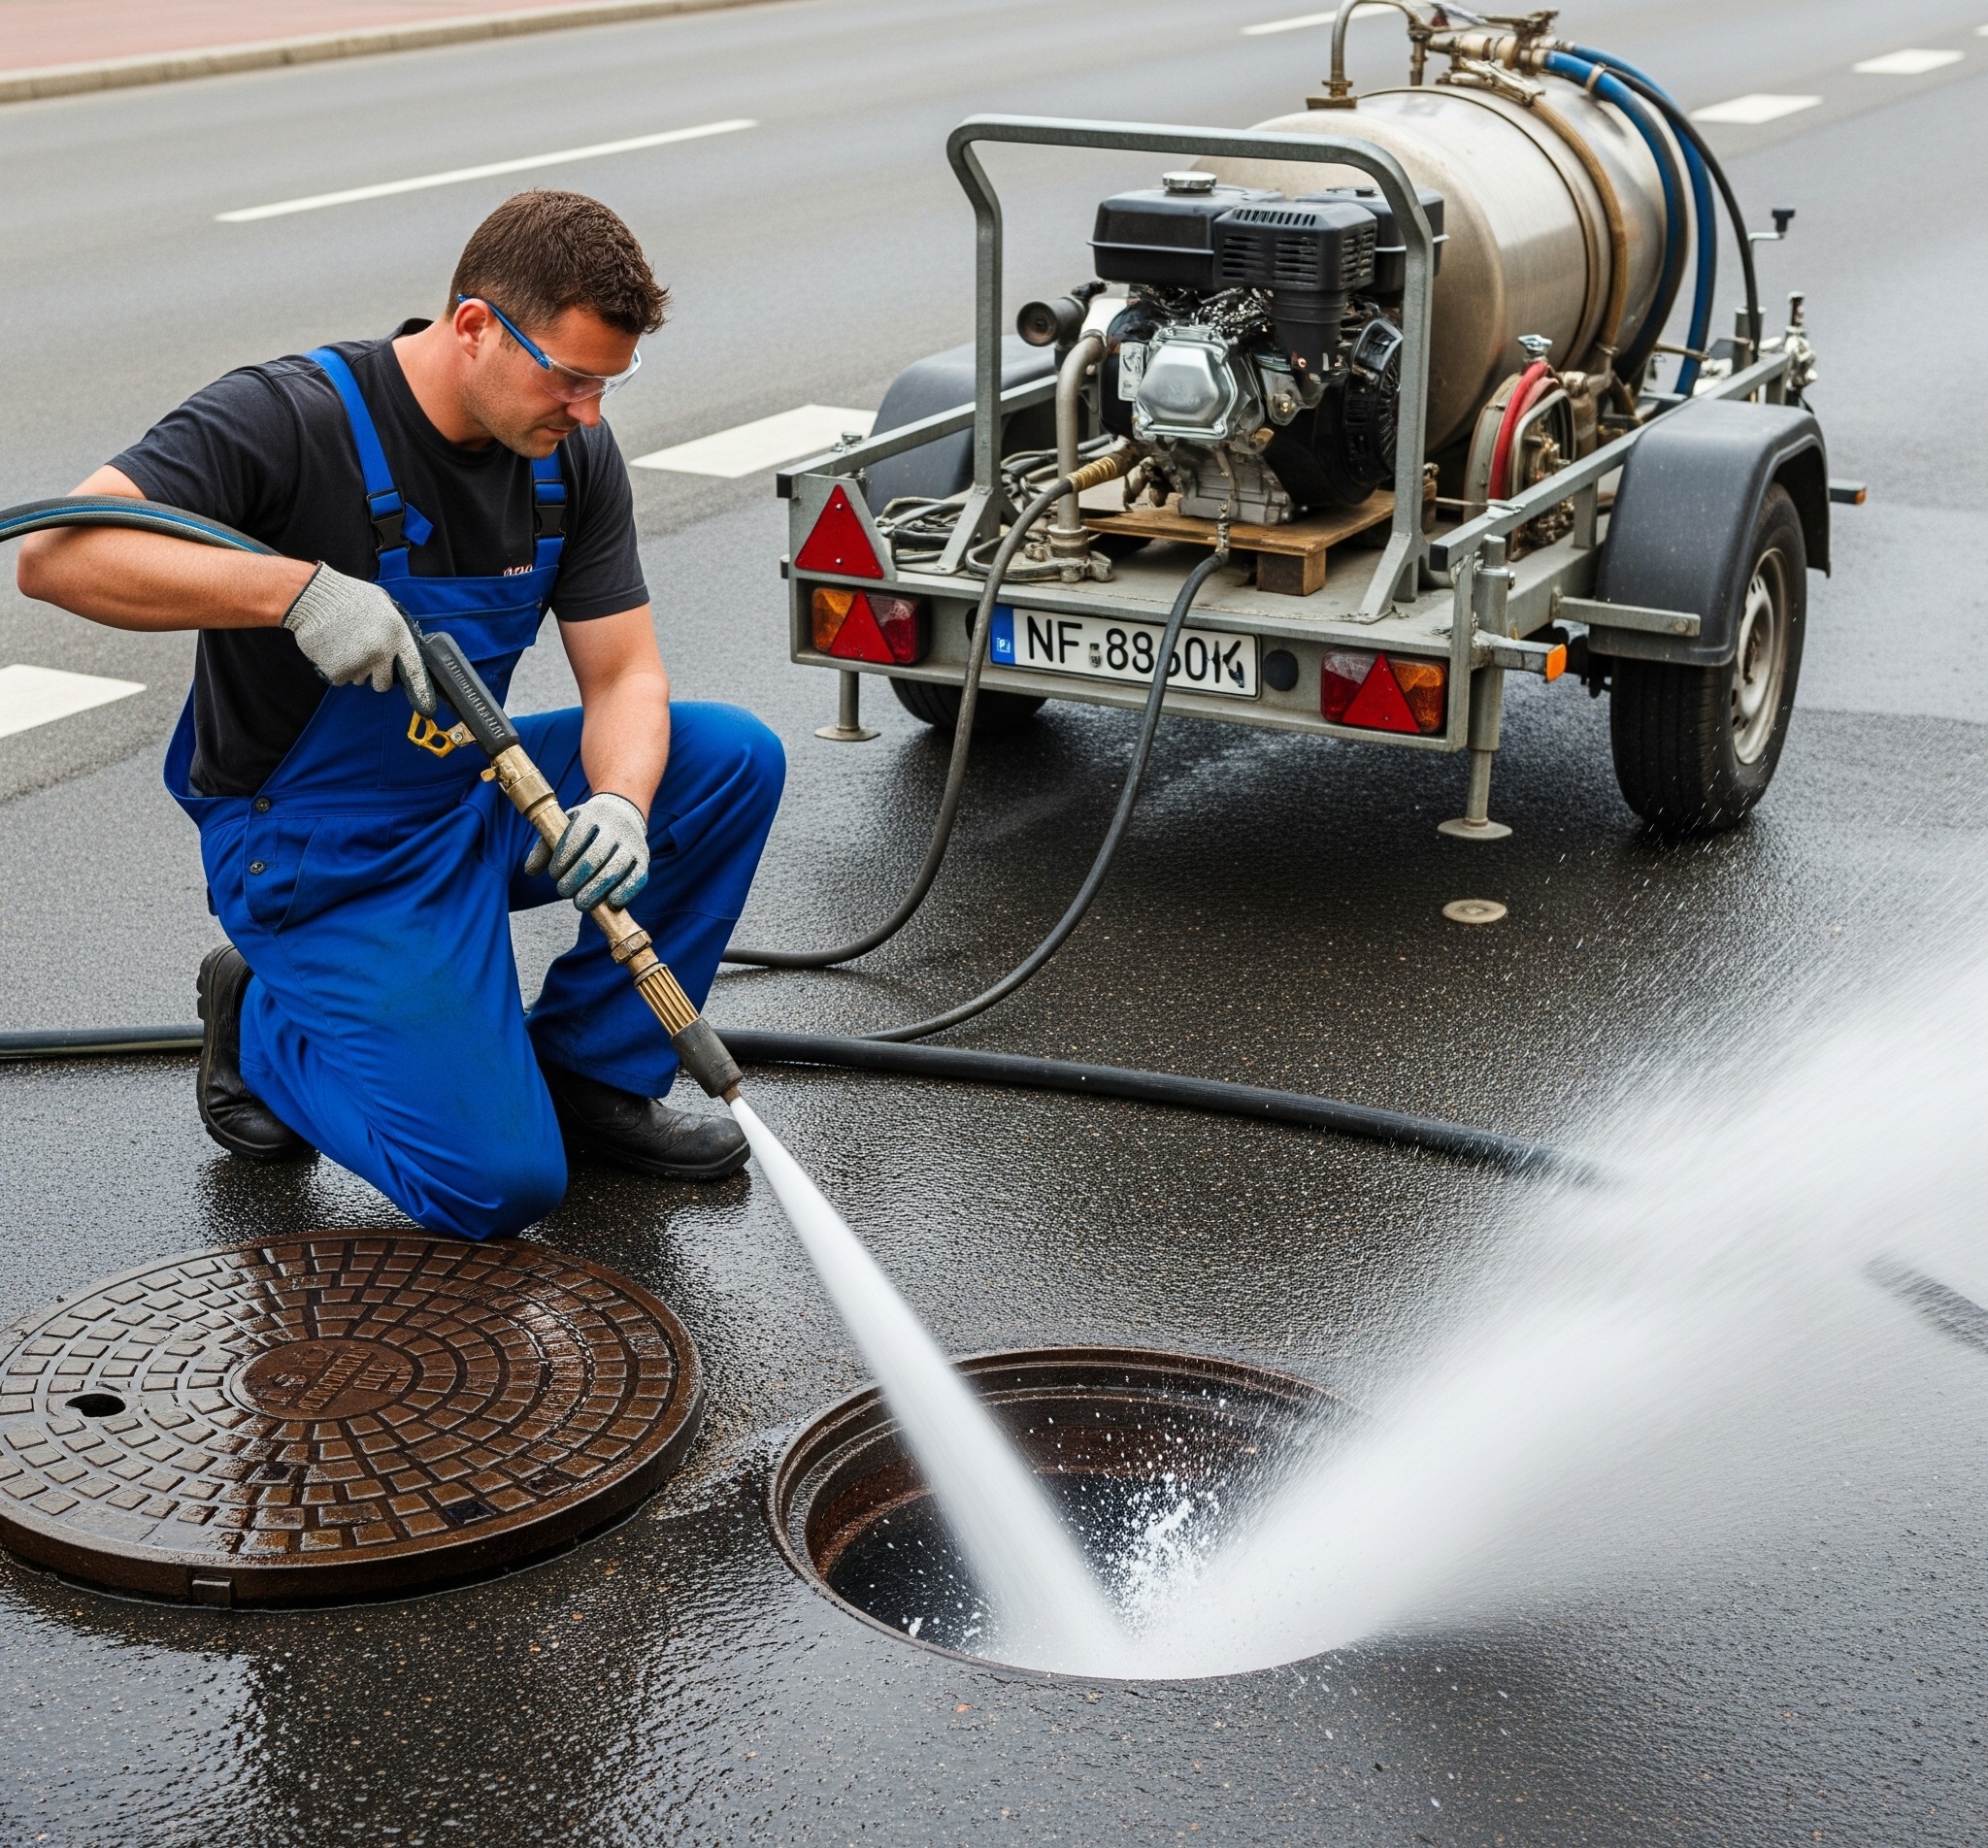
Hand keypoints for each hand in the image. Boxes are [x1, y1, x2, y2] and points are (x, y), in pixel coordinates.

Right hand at [281, 562, 433, 713]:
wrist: (313, 598)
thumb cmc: (349, 596)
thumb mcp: (382, 604)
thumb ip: (394, 627)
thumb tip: (400, 646)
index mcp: (397, 636)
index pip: (415, 670)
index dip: (420, 690)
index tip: (426, 707)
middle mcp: (382, 654)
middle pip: (383, 684)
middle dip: (375, 676)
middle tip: (364, 658)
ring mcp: (360, 664)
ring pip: (359, 680)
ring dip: (353, 668)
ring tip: (344, 644)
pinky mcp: (338, 671)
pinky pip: (340, 679)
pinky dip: (335, 668)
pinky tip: (332, 648)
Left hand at [525, 792, 649, 910]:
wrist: (623, 811)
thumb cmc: (587, 826)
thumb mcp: (565, 826)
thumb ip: (545, 847)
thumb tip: (529, 870)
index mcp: (592, 815)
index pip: (577, 837)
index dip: (563, 859)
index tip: (554, 874)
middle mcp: (615, 828)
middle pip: (595, 856)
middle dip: (576, 879)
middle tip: (563, 892)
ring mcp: (632, 844)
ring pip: (615, 869)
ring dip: (596, 890)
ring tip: (581, 903)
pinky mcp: (643, 860)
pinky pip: (637, 878)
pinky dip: (624, 892)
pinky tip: (610, 903)